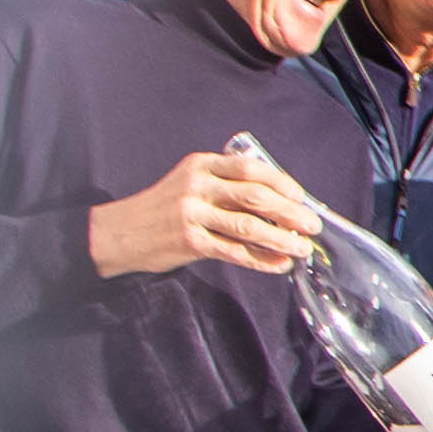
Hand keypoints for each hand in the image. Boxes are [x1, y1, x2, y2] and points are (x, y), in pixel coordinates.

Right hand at [91, 144, 319, 278]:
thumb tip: (277, 199)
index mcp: (202, 166)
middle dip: (290, 212)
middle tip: (312, 225)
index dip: (280, 182)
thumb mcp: (190, 182)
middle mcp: (197, 187)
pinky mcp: (190, 243)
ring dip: (281, 239)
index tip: (301, 196)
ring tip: (303, 248)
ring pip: (248, 227)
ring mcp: (192, 215)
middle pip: (255, 197)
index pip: (249, 169)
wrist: (120, 232)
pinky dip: (261, 260)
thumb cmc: (163, 207)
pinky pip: (235, 252)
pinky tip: (279, 265)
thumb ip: (225, 183)